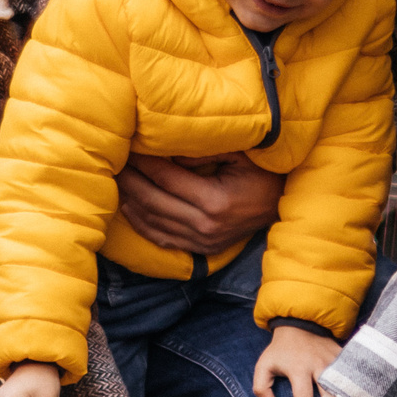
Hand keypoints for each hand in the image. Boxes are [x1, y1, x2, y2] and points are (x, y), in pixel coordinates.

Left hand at [116, 153, 284, 254]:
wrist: (282, 204)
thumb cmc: (263, 172)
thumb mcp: (240, 154)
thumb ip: (203, 151)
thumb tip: (166, 150)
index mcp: (215, 202)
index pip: (167, 179)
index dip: (144, 162)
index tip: (129, 146)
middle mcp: (206, 226)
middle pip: (153, 202)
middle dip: (131, 180)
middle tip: (114, 160)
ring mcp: (203, 241)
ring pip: (153, 222)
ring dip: (131, 200)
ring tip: (117, 179)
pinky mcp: (202, 249)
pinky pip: (162, 239)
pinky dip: (141, 224)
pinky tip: (128, 206)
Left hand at [251, 325, 341, 396]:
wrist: (300, 323)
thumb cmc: (281, 349)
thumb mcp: (264, 365)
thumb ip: (261, 387)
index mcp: (299, 369)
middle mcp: (319, 366)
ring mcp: (333, 361)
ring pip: (343, 388)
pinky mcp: (343, 357)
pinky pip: (350, 377)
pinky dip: (351, 390)